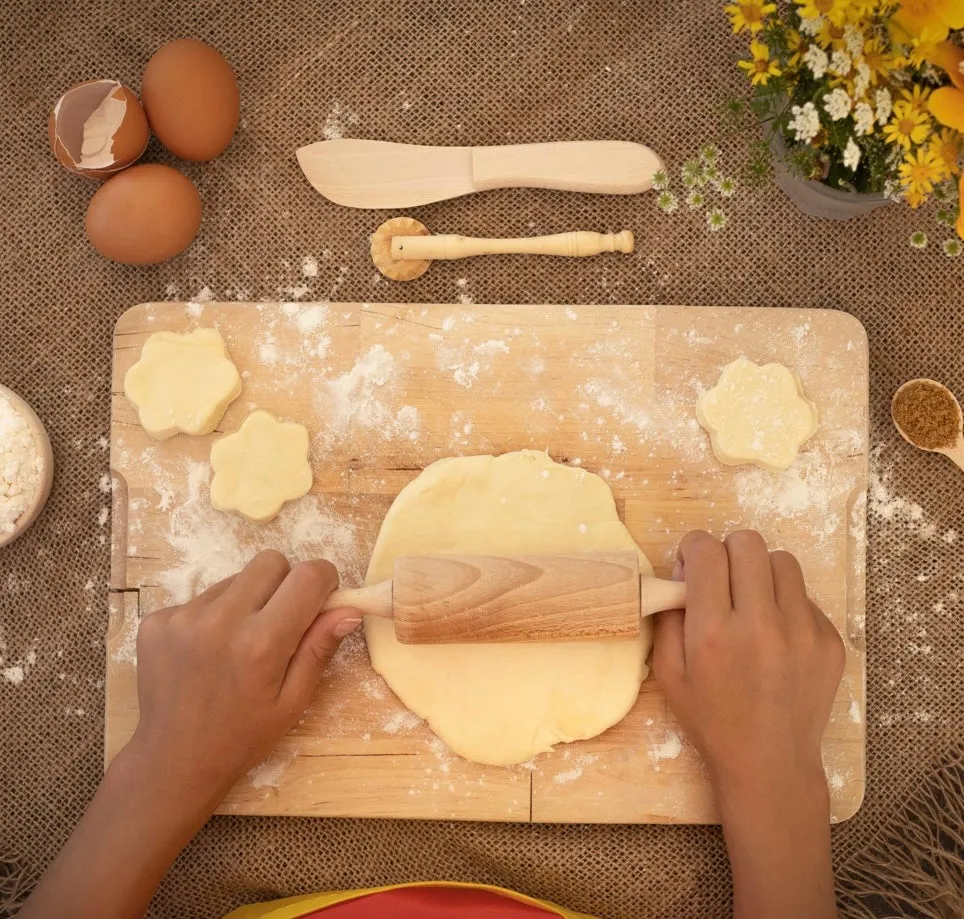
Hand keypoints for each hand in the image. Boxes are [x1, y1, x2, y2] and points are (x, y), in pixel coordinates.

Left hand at [126, 550, 361, 811]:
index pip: (307, 576)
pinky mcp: (156, 620)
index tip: (320, 601)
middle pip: (271, 562)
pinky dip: (212, 616)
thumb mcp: (293, 701)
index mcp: (261, 643)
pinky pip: (200, 597)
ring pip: (234, 578)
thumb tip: (349, 608)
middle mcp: (220, 620)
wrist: (172, 762)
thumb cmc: (242, 737)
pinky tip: (206, 653)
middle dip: (285, 584)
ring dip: (246, 601)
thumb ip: (319, 648)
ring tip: (237, 644)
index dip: (322, 581)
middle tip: (279, 623)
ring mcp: (182, 617)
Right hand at [652, 530, 844, 918]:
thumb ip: (668, 618)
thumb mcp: (669, 674)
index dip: (693, 547)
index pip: (707, 551)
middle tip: (721, 577)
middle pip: (746, 542)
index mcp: (714, 632)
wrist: (770, 764)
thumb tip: (680, 576)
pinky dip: (785, 604)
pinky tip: (776, 635)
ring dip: (760, 571)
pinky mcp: (830, 641)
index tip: (692, 563)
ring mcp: (803, 631)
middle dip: (726, 551)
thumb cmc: (711, 720)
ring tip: (752, 600)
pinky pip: (805, 596)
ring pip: (782, 560)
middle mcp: (761, 624)